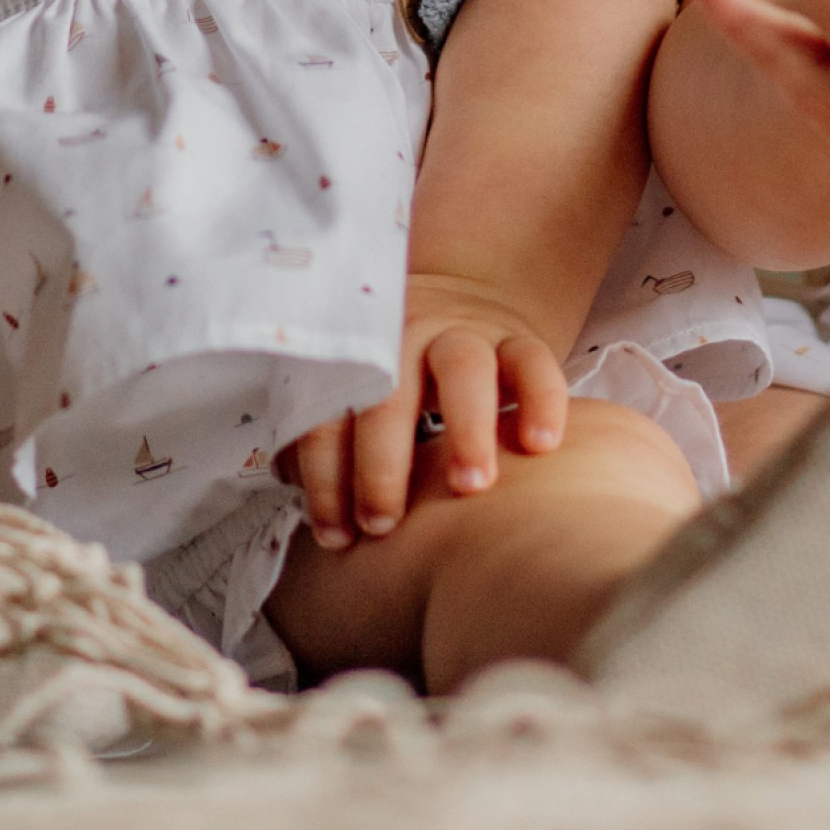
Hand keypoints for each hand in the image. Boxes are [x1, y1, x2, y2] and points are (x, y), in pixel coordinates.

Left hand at [284, 273, 565, 548]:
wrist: (460, 293)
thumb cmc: (397, 369)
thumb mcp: (356, 385)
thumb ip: (324, 429)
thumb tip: (289, 480)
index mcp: (356, 355)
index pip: (328, 414)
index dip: (325, 477)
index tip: (335, 536)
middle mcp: (406, 337)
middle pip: (387, 393)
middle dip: (380, 463)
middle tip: (381, 524)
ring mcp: (465, 332)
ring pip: (463, 368)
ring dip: (464, 427)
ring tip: (469, 487)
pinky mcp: (518, 337)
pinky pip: (534, 362)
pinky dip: (540, 400)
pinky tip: (540, 446)